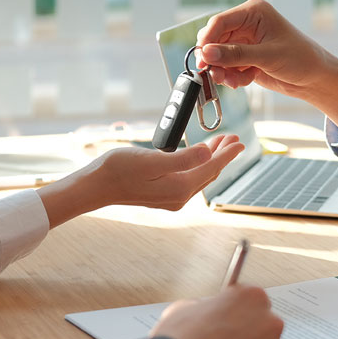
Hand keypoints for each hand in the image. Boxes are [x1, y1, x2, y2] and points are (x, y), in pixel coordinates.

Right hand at [38, 134, 243, 228]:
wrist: (97, 186)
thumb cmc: (119, 170)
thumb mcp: (152, 160)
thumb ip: (183, 158)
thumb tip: (208, 154)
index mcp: (180, 187)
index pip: (212, 168)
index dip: (228, 154)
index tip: (240, 141)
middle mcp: (179, 197)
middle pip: (209, 173)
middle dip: (222, 155)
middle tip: (233, 139)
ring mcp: (171, 198)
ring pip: (200, 176)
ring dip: (211, 159)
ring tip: (219, 144)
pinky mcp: (163, 195)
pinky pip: (189, 179)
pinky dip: (197, 165)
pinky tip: (196, 156)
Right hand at [196, 0, 337, 130]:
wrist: (314, 78)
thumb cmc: (300, 59)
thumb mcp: (267, 56)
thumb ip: (235, 55)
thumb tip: (207, 53)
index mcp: (253, 12)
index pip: (220, 22)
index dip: (207, 41)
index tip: (202, 59)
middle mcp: (247, 24)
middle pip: (215, 40)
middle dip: (215, 60)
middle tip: (215, 75)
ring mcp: (245, 42)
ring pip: (219, 56)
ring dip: (223, 71)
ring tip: (233, 82)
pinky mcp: (245, 58)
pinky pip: (227, 67)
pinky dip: (232, 77)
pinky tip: (244, 81)